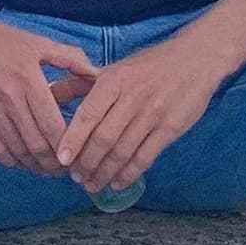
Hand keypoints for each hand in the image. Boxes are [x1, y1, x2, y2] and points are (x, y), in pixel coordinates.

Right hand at [0, 0, 101, 172]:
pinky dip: (12, 162)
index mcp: (29, 79)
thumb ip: (71, 59)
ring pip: (18, 151)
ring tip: (47, 169)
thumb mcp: (38, 43)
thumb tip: (98, 75)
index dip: (68, 147)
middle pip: (38, 145)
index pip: (54, 126)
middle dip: (54, 164)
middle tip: (64, 169)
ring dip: (35, 166)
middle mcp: (9, 98)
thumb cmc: (0, 39)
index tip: (77, 154)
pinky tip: (21, 161)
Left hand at [55, 25, 229, 196]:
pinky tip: (117, 183)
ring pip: (123, 151)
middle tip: (76, 177)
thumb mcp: (115, 68)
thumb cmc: (148, 65)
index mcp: (114, 80)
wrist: (195, 59)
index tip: (61, 159)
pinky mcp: (171, 128)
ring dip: (105, 172)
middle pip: (104, 138)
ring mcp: (153, 114)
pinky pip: (145, 157)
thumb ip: (82, 83)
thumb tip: (49, 94)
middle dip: (87, 162)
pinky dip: (129, 174)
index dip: (73, 140)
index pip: (88, 114)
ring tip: (93, 184)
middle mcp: (132, 97)